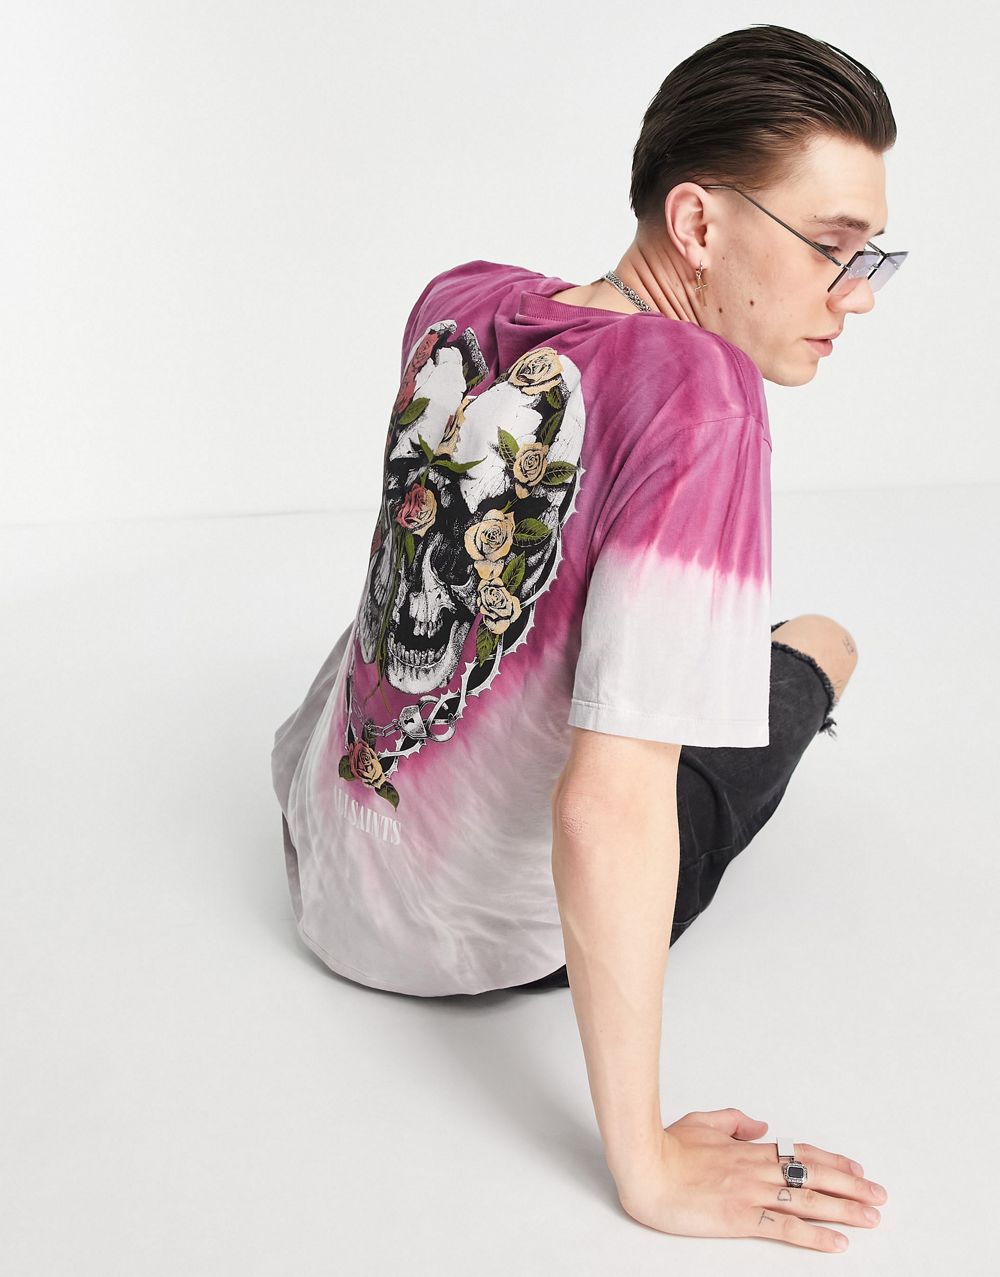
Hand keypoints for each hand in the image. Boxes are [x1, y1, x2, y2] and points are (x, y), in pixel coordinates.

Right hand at [615, 1107, 886, 1252]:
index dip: (832, 1161)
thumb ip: (734, 1122)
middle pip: (814, 1175)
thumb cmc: (666, 1147)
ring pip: (808, 1200)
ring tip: (871, 1217)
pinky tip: (837, 1242)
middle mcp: (757, 1170)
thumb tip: (760, 1126)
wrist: (644, 1166)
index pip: (801, 1152)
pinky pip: (785, 1227)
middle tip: (879, 1195)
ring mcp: (751, 1193)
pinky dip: (814, 1235)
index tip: (856, 1169)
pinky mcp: (741, 1217)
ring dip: (845, 1209)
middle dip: (852, 1186)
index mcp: (748, 1149)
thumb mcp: (702, 1121)